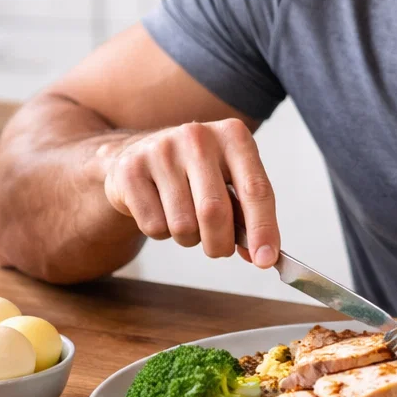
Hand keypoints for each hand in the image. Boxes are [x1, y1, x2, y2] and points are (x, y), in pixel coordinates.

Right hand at [97, 119, 279, 266]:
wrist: (140, 155)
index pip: (255, 189)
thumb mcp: (228, 181)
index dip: (263, 229)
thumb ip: (247, 215)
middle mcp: (198, 136)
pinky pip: (154, 227)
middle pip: (215, 212)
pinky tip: (159, 210)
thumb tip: (261, 254)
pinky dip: (161, 233)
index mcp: (233, 136)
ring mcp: (161, 150)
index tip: (265, 260)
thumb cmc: (194, 173)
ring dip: (188, 238)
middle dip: (219, 243)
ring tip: (184, 218)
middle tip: (218, 248)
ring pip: (183, 225)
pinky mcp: (131, 170)